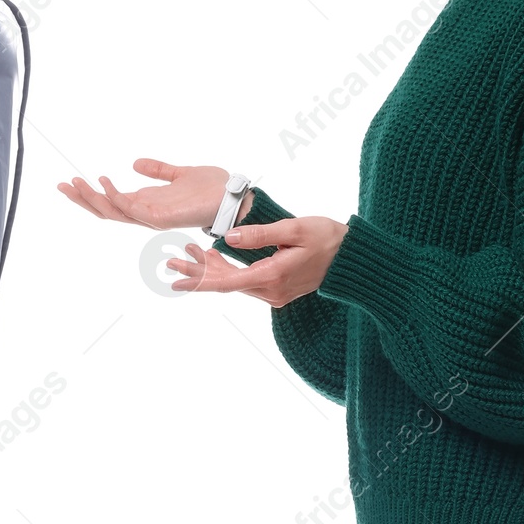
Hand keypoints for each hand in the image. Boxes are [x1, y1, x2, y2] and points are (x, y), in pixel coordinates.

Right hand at [57, 159, 240, 229]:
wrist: (233, 197)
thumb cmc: (211, 188)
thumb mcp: (178, 173)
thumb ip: (157, 170)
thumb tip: (135, 163)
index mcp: (147, 203)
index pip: (111, 202)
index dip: (89, 194)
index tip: (70, 181)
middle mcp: (145, 213)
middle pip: (105, 210)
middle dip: (82, 199)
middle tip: (61, 185)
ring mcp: (151, 217)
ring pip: (113, 212)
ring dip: (92, 199)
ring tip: (75, 183)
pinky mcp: (161, 217)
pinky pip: (132, 209)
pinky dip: (116, 196)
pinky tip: (105, 182)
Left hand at [166, 216, 349, 306]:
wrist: (352, 259)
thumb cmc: (327, 238)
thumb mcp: (293, 229)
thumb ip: (260, 234)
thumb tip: (227, 236)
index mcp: (272, 277)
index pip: (227, 283)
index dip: (199, 280)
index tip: (175, 279)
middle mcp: (271, 292)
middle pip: (225, 284)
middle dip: (197, 271)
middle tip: (170, 260)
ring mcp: (275, 294)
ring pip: (233, 282)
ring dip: (211, 269)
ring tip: (187, 251)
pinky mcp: (277, 289)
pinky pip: (245, 281)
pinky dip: (227, 270)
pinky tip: (213, 256)